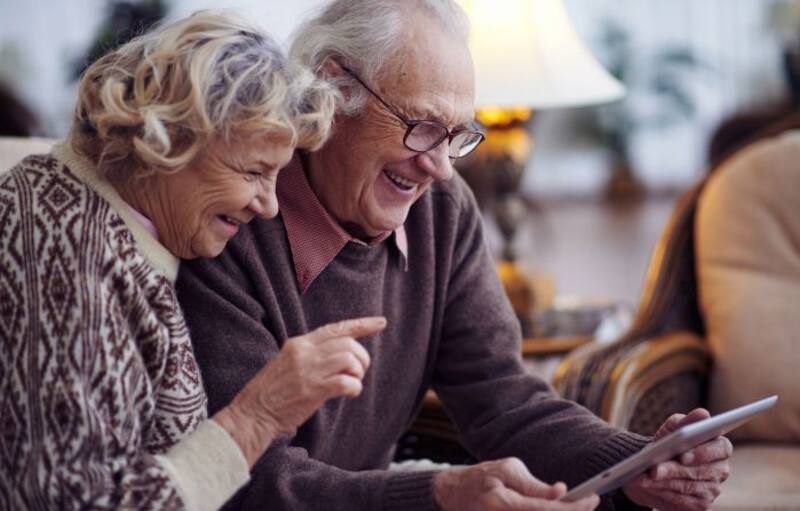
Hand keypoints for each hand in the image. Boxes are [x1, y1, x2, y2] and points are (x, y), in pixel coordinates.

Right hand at [213, 316, 385, 465]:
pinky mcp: (313, 390)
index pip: (336, 328)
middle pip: (348, 343)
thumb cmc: (272, 392)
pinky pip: (347, 382)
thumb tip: (340, 354)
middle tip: (358, 373)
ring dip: (358, 373)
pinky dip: (354, 388)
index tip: (380, 322)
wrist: (252, 413)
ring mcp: (308, 370)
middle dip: (362, 358)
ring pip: (350, 359)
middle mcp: (304, 352)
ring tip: (351, 383)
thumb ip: (311, 355)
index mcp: (299, 343)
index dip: (361, 325)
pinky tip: (349, 394)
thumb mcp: (288, 363)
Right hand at [432, 458, 599, 510]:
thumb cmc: (481, 478)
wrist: (453, 495)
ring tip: (577, 505)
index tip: (593, 498)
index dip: (575, 508)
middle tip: (589, 502)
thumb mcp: (506, 470)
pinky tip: (557, 508)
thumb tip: (561, 491)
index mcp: (504, 504)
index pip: (548, 510)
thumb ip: (534, 485)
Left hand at [623, 409, 732, 510]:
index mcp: (720, 447)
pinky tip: (650, 487)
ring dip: (665, 482)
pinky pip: (682, 501)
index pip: (721, 449)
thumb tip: (703, 413)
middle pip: (700, 471)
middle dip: (675, 470)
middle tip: (654, 469)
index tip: (683, 455)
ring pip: (689, 487)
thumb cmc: (667, 442)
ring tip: (646, 478)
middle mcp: (720, 470)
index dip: (703, 453)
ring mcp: (712, 489)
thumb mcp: (672, 429)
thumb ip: (686, 421)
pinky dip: (664, 493)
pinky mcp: (700, 504)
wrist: (653, 465)